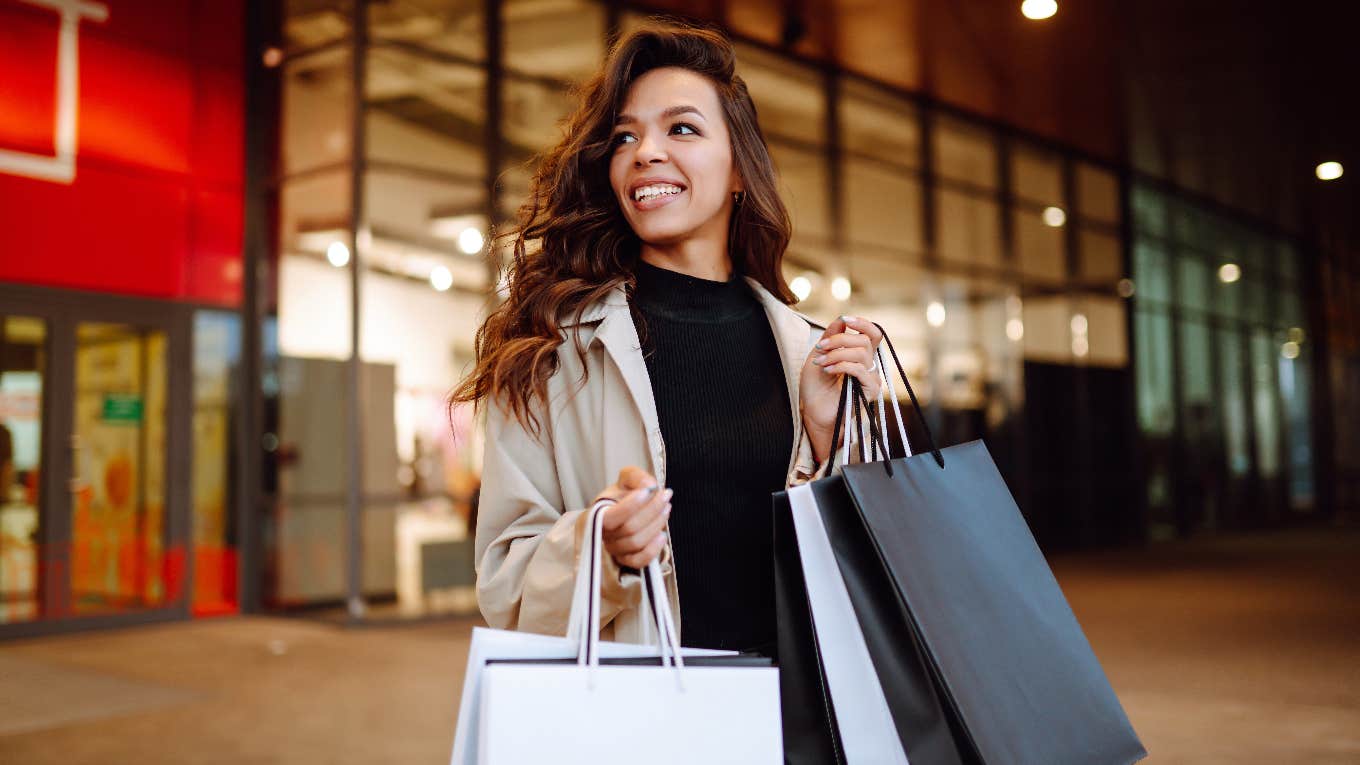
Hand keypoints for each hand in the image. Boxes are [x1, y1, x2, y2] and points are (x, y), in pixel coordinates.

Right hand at [592, 466, 671, 568]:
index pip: (611, 517)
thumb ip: (635, 476)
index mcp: (599, 514)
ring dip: (656, 525)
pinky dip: (653, 549)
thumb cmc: (623, 495)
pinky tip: (662, 535)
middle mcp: (604, 534)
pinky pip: (639, 561)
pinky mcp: (626, 560)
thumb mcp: (627, 479)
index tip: (649, 490)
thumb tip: (648, 485)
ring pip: (637, 543)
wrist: (624, 510)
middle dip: (652, 510)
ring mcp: (615, 549)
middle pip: (630, 528)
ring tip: (666, 508)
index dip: (631, 505)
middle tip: (665, 496)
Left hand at [799, 315, 882, 462]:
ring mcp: (870, 377)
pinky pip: (860, 370)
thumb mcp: (819, 355)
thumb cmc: (815, 386)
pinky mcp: (870, 390)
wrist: (812, 411)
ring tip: (820, 362)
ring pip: (861, 353)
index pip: (872, 334)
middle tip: (820, 347)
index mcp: (860, 354)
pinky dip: (841, 365)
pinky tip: (827, 369)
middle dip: (839, 340)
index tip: (844, 319)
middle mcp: (869, 365)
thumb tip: (841, 320)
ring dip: (836, 354)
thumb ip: (831, 337)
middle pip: (864, 340)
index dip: (862, 323)